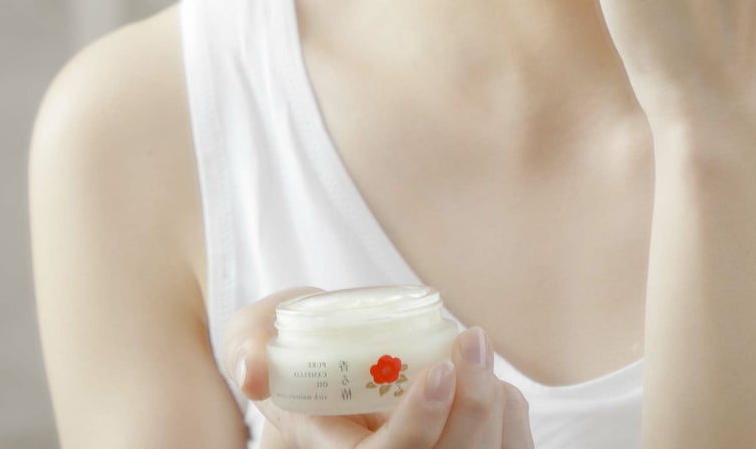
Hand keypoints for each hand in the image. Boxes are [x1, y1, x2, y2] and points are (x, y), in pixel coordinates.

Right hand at [222, 287, 533, 447]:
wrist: (315, 356)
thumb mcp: (254, 333)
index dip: (419, 422)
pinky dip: (507, 417)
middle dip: (471, 409)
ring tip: (479, 352)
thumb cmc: (284, 342)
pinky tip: (493, 382)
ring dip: (492, 410)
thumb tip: (253, 367)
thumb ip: (248, 343)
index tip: (441, 368)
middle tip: (473, 341)